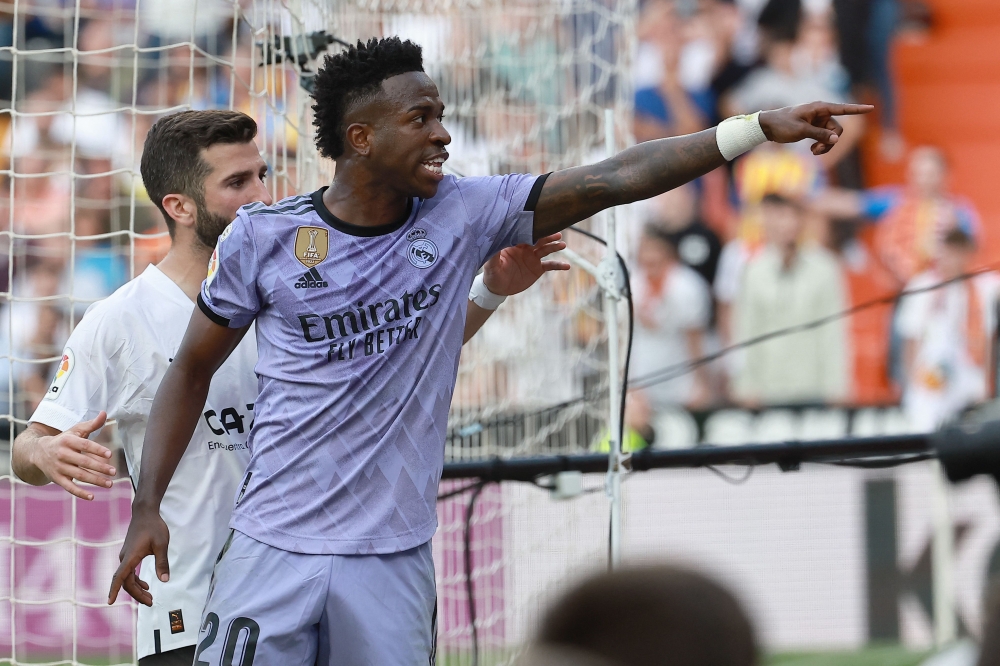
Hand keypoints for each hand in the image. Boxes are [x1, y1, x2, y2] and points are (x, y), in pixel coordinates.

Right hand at [28, 412, 113, 499]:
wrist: (37, 452)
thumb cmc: (63, 440)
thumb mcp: (75, 431)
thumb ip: (91, 424)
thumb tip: (105, 413)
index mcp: (67, 440)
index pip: (84, 445)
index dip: (97, 450)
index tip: (109, 454)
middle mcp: (62, 454)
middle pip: (83, 462)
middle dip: (100, 467)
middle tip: (114, 472)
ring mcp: (59, 467)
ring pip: (79, 475)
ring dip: (95, 480)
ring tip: (109, 484)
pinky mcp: (57, 479)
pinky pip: (69, 488)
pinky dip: (80, 493)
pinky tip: (92, 497)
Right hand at [108, 504, 169, 605]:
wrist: (145, 513)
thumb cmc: (154, 527)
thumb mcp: (162, 544)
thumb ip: (162, 563)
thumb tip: (164, 580)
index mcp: (130, 557)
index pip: (119, 577)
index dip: (113, 590)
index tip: (109, 602)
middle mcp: (124, 558)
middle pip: (126, 582)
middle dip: (137, 594)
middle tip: (151, 603)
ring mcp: (125, 556)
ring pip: (127, 578)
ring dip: (137, 589)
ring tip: (150, 597)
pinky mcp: (129, 554)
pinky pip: (129, 572)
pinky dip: (136, 580)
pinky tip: (145, 585)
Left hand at [483, 233, 569, 295]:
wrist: (497, 288)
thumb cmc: (492, 273)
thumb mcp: (491, 264)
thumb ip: (494, 254)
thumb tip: (494, 242)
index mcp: (515, 244)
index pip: (526, 234)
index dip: (533, 230)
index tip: (541, 226)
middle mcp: (526, 249)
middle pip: (539, 239)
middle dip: (547, 236)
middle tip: (556, 234)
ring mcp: (533, 258)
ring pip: (546, 249)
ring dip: (554, 247)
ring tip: (562, 245)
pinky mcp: (537, 269)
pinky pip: (550, 265)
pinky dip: (559, 265)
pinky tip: (567, 266)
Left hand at [759, 102, 873, 155]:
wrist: (768, 127)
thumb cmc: (783, 124)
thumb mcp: (801, 130)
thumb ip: (819, 134)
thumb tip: (836, 139)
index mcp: (820, 108)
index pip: (843, 109)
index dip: (857, 109)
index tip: (871, 108)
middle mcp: (821, 114)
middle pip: (837, 130)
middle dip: (830, 142)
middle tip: (816, 151)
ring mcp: (818, 122)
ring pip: (831, 136)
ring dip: (825, 146)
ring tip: (813, 152)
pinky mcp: (814, 129)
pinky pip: (824, 139)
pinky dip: (821, 146)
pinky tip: (812, 150)